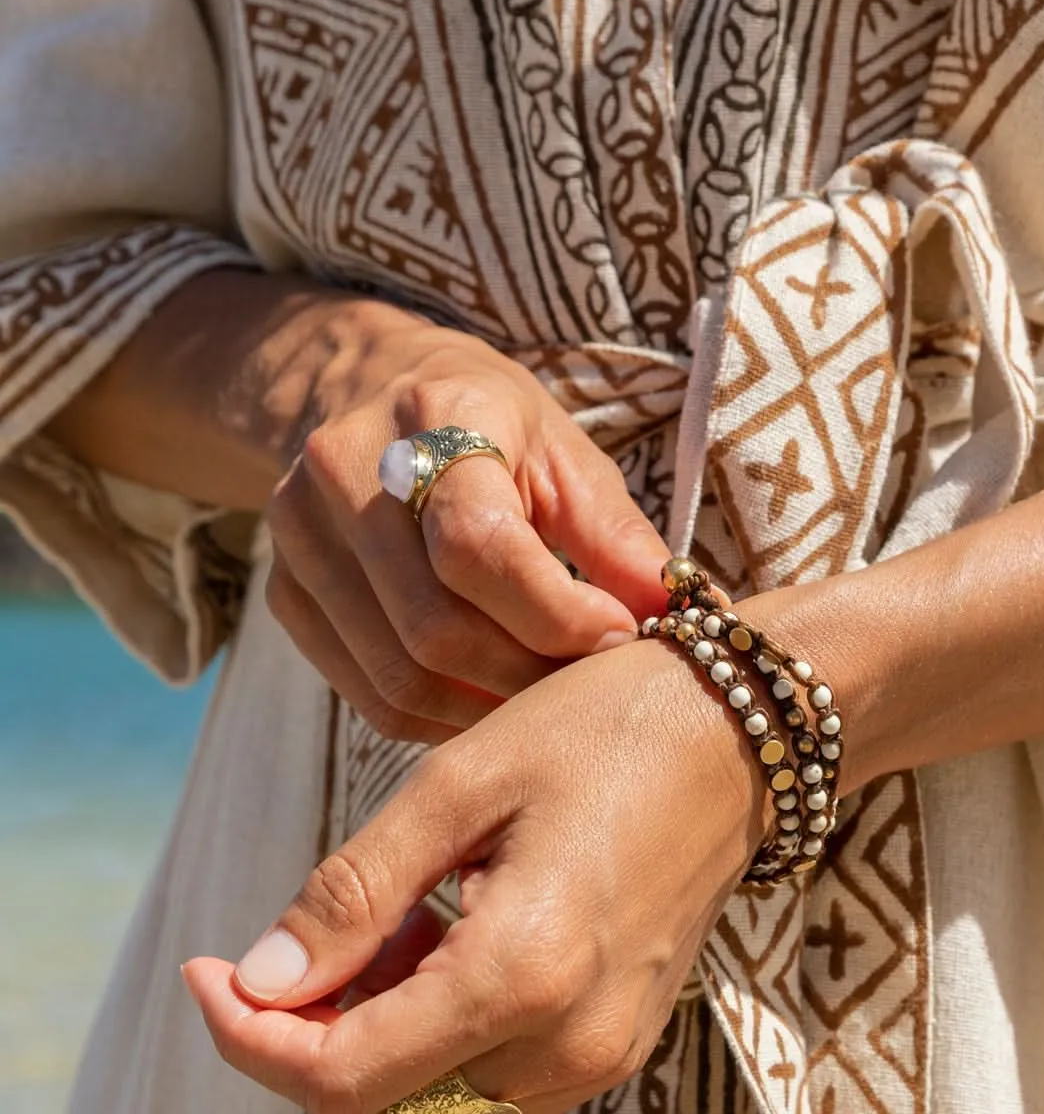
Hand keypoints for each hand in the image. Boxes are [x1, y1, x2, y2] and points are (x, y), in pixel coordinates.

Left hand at [181, 640, 766, 1113]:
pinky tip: (439, 951)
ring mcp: (598, 1063)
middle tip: (299, 949)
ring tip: (385, 934)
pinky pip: (485, 1097)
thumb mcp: (456, 785)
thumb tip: (258, 981)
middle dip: (305, 1051)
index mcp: (521, 976)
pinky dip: (431, 1049)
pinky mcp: (612, 1056)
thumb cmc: (600, 734)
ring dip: (370, 1051)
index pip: (339, 1081)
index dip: (247, 1038)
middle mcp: (567, 1048)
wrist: (738, 740)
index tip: (207, 969)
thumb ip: (352, 894)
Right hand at [264, 307, 667, 742]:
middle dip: (528, 676)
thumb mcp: (566, 453)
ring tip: (549, 703)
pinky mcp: (286, 598)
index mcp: (432, 416)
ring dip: (489, 711)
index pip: (478, 548)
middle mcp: (344, 472)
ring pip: (400, 678)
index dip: (557, 614)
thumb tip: (688, 618)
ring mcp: (298, 540)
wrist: (369, 391)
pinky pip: (372, 698)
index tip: (620, 638)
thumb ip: (618, 537)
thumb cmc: (494, 428)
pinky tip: (493, 708)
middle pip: (435, 630)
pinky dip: (444, 721)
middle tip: (591, 690)